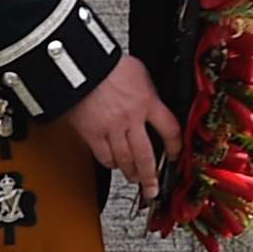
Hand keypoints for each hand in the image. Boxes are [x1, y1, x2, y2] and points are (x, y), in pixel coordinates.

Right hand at [66, 55, 178, 194]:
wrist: (77, 64)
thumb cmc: (105, 63)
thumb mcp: (138, 72)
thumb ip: (147, 91)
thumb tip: (151, 101)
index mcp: (147, 101)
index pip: (170, 130)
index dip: (176, 147)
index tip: (175, 155)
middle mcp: (131, 119)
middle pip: (146, 156)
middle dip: (151, 176)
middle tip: (154, 188)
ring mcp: (111, 128)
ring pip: (125, 160)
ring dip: (131, 172)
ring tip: (134, 178)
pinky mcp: (92, 133)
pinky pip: (104, 157)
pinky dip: (111, 163)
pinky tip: (113, 164)